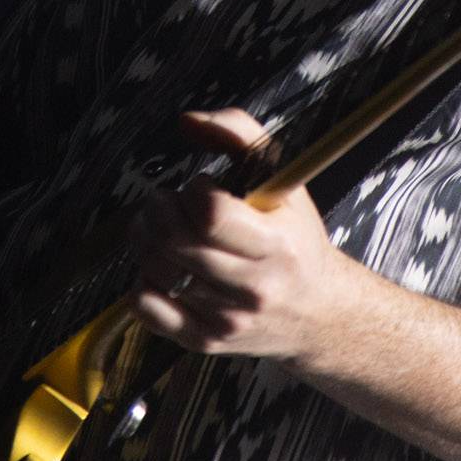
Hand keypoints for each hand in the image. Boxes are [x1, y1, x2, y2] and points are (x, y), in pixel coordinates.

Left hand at [128, 107, 358, 364]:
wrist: (317, 312)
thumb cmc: (295, 239)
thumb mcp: (282, 177)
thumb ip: (239, 132)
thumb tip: (187, 121)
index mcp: (275, 246)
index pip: (210, 215)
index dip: (193, 190)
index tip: (200, 186)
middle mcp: (252, 287)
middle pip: (175, 242)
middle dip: (157, 209)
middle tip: (165, 200)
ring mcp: (226, 318)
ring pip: (155, 270)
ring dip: (145, 237)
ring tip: (161, 226)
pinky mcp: (204, 340)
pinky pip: (146, 306)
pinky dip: (143, 278)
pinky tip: (163, 264)